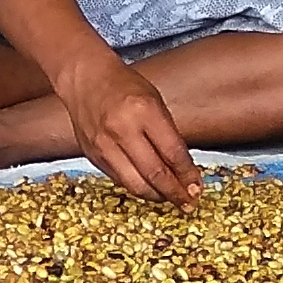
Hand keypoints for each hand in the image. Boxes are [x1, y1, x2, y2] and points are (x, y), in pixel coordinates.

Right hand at [55, 53, 198, 200]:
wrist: (85, 79)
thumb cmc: (123, 86)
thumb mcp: (154, 101)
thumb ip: (167, 134)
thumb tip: (183, 169)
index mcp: (143, 111)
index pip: (172, 152)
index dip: (187, 175)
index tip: (197, 187)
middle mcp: (122, 130)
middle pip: (155, 174)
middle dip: (175, 193)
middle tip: (188, 203)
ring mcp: (105, 145)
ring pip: (135, 184)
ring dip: (156, 196)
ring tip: (169, 198)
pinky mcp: (94, 156)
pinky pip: (120, 180)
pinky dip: (137, 186)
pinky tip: (148, 187)